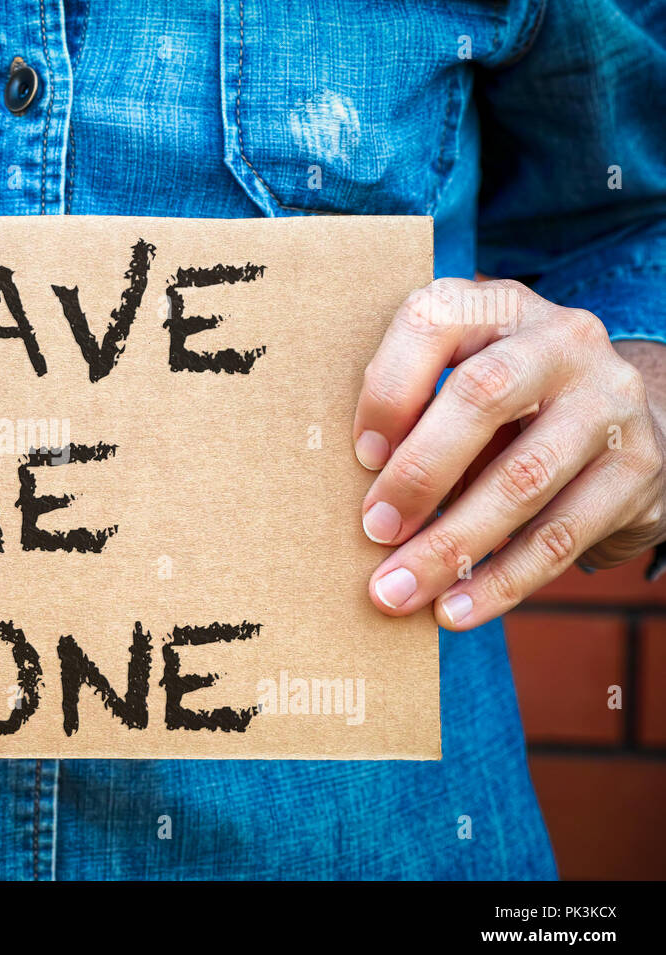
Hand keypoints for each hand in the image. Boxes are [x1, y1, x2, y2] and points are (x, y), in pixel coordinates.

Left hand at [353, 278, 665, 630]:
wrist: (619, 424)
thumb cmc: (501, 410)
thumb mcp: (457, 385)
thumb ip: (411, 416)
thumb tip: (354, 500)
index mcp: (497, 308)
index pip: (432, 321)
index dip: (388, 389)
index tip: (360, 456)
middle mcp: (561, 340)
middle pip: (482, 395)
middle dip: (418, 474)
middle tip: (374, 532)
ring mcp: (609, 401)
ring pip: (523, 478)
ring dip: (451, 546)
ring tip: (398, 591)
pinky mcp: (639, 467)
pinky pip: (562, 535)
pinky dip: (501, 581)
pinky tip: (455, 609)